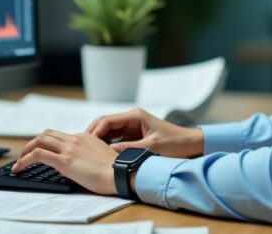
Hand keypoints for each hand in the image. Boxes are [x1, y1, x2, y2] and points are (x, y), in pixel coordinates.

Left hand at [12, 130, 117, 194]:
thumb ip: (89, 155)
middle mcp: (75, 139)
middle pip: (47, 134)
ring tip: (19, 163)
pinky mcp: (64, 161)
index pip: (60, 135)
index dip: (47, 142)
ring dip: (25, 150)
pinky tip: (19, 168)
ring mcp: (69, 149)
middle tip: (25, 155)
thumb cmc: (115, 170)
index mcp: (85, 137)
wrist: (120, 173)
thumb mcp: (101, 157)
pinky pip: (38, 154)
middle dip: (32, 143)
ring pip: (39, 140)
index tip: (41, 151)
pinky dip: (25, 159)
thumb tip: (81, 164)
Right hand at [85, 107, 203, 158]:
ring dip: (99, 141)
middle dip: (93, 135)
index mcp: (135, 116)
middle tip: (82, 149)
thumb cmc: (175, 143)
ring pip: (108, 131)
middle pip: (104, 124)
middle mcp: (131, 118)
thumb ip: (129, 149)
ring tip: (88, 154)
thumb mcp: (151, 148)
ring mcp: (132, 126)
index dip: (95, 132)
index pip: (107, 120)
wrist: (190, 144)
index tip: (86, 144)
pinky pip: (115, 138)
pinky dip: (107, 145)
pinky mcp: (133, 134)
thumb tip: (108, 154)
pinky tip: (101, 155)